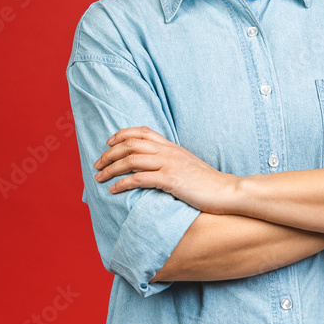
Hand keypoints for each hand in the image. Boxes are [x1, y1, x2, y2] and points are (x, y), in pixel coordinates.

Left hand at [93, 126, 236, 213]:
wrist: (226, 191)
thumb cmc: (206, 182)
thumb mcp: (187, 164)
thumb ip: (170, 159)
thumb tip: (152, 164)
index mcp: (171, 146)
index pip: (142, 131)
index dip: (121, 135)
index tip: (109, 142)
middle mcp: (168, 151)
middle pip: (130, 144)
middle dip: (109, 153)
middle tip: (97, 165)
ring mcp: (169, 164)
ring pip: (131, 160)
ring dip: (111, 168)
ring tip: (99, 178)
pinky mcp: (170, 180)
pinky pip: (139, 179)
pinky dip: (123, 183)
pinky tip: (114, 189)